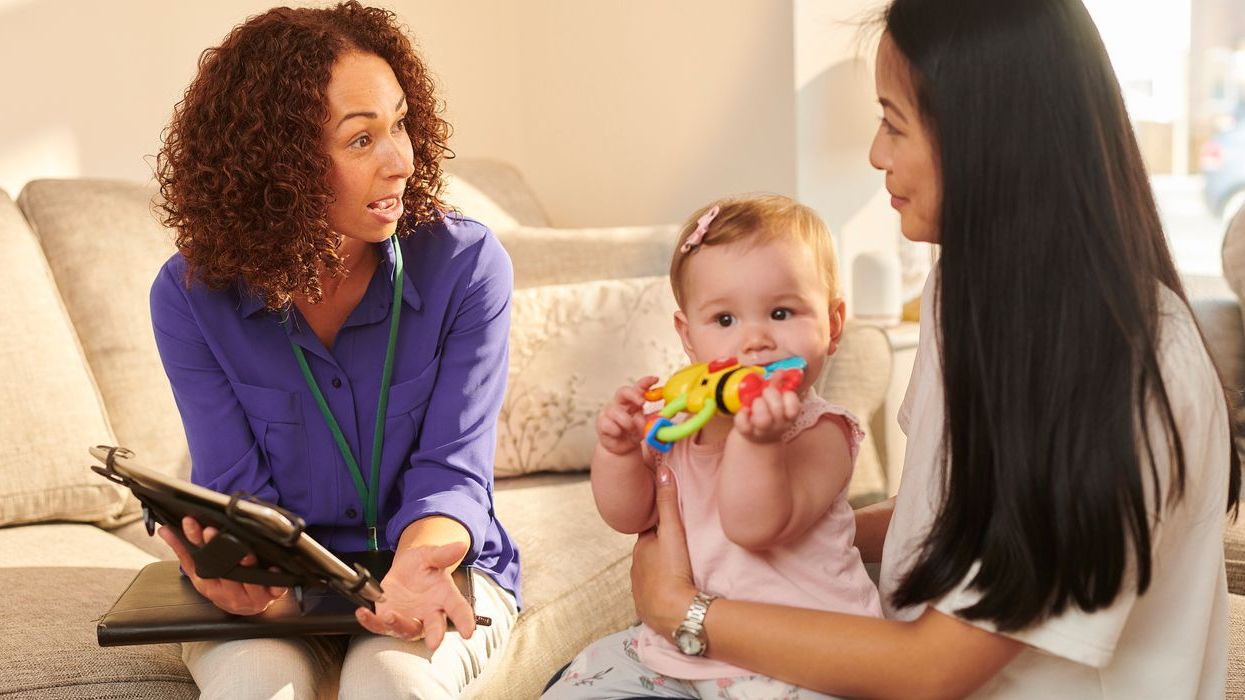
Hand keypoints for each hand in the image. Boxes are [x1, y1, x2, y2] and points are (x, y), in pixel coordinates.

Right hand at [157, 516, 287, 615]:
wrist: (246, 608)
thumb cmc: (222, 586)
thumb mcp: (200, 572)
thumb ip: (183, 550)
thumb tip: (165, 530)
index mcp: (209, 585)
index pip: (201, 561)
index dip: (196, 542)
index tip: (196, 526)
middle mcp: (229, 593)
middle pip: (223, 571)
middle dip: (218, 550)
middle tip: (213, 532)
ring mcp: (251, 596)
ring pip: (247, 581)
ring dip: (246, 566)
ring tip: (245, 554)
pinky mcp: (271, 596)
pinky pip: (275, 590)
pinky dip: (275, 582)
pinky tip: (274, 570)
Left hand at [355, 541, 475, 650]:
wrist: (405, 570)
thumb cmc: (422, 565)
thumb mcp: (431, 555)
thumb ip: (443, 554)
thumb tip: (461, 546)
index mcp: (445, 597)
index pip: (458, 610)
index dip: (465, 621)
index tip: (468, 632)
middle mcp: (429, 613)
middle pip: (434, 627)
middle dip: (434, 634)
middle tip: (434, 641)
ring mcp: (409, 619)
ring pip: (406, 629)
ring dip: (399, 625)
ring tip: (391, 615)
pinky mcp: (388, 620)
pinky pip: (379, 625)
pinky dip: (370, 622)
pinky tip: (363, 613)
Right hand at [596, 375, 658, 455]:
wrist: (622, 448)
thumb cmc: (634, 433)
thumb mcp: (646, 426)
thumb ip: (652, 419)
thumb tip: (662, 413)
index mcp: (632, 401)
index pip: (638, 388)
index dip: (646, 382)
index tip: (656, 379)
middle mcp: (619, 403)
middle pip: (623, 391)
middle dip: (633, 395)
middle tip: (642, 403)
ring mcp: (608, 412)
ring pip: (616, 411)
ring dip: (627, 422)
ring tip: (631, 430)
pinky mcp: (601, 423)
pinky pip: (609, 425)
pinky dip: (617, 431)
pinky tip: (618, 434)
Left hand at [631, 466, 697, 637]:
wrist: (675, 614)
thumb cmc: (673, 570)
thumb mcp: (673, 532)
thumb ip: (668, 502)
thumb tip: (662, 469)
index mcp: (641, 548)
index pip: (649, 532)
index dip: (659, 527)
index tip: (671, 524)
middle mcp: (636, 568)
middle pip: (650, 553)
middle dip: (661, 549)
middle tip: (680, 548)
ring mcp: (640, 590)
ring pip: (651, 574)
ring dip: (661, 571)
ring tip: (679, 571)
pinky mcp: (646, 609)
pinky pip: (653, 594)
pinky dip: (661, 590)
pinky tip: (674, 592)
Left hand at [733, 384, 800, 443]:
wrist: (757, 438)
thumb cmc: (769, 414)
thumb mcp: (776, 401)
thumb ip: (778, 386)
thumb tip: (781, 372)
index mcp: (788, 416)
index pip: (794, 407)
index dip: (788, 397)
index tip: (781, 392)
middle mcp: (778, 425)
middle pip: (778, 409)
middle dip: (770, 395)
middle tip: (764, 392)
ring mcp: (762, 430)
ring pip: (763, 419)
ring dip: (758, 405)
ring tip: (754, 402)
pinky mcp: (747, 433)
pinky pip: (744, 424)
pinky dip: (742, 414)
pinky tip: (744, 410)